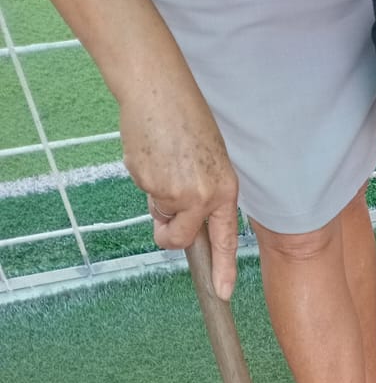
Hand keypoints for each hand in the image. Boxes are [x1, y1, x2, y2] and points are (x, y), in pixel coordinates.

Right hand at [120, 76, 239, 297]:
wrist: (157, 89)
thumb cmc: (185, 119)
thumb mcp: (208, 161)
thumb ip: (202, 195)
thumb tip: (181, 222)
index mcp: (224, 191)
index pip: (225, 239)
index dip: (224, 268)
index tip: (223, 293)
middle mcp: (202, 197)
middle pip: (178, 239)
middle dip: (166, 234)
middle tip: (161, 219)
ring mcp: (173, 192)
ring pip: (158, 212)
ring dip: (155, 195)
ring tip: (162, 160)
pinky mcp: (148, 182)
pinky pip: (142, 191)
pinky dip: (143, 176)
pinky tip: (150, 151)